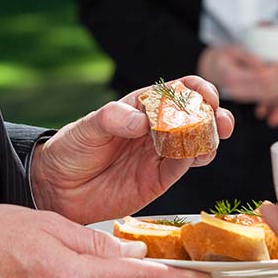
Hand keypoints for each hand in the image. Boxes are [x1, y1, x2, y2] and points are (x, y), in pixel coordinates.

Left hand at [31, 76, 234, 223]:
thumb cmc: (70, 149)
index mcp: (143, 107)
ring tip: (210, 142)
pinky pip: (181, 170)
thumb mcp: (87, 127)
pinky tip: (192, 159)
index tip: (207, 96)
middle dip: (215, 117)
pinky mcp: (157, 181)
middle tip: (221, 123)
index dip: (198, 89)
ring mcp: (159, 156)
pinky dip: (191, 163)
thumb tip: (141, 121)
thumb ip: (113, 118)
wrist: (55, 187)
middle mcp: (156, 130)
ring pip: (196, 144)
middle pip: (196, 118)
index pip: (179, 91)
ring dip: (209, 141)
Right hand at [198, 44, 277, 103]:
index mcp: (233, 77)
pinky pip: (265, 99)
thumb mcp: (233, 50)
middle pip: (267, 90)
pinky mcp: (248, 98)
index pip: (261, 79)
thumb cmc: (224, 55)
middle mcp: (237, 90)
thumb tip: (264, 69)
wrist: (213, 67)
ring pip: (268, 96)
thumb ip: (248, 59)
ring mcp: (243, 96)